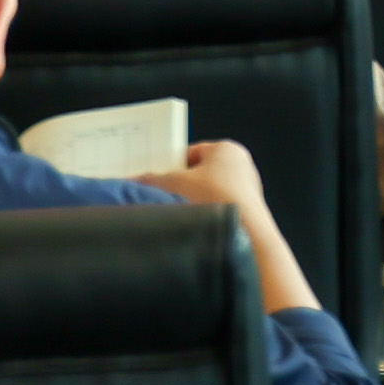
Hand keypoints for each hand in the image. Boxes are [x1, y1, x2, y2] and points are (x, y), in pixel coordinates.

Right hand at [149, 136, 321, 315]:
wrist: (243, 235)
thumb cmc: (213, 199)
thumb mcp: (173, 185)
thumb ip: (151, 181)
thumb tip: (133, 181)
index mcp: (227, 149)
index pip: (192, 152)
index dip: (173, 164)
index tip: (158, 178)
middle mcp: (242, 166)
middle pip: (201, 173)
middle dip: (183, 186)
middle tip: (165, 197)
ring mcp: (248, 190)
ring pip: (211, 194)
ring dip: (195, 203)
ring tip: (181, 215)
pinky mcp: (249, 213)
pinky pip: (220, 209)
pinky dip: (208, 216)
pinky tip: (197, 227)